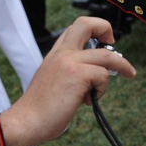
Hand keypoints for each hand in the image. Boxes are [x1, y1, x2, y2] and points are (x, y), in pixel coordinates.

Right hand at [0, 16, 135, 145]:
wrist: (27, 121)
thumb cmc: (40, 109)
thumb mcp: (53, 81)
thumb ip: (70, 72)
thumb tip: (95, 76)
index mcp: (55, 54)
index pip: (76, 28)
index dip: (94, 30)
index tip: (103, 43)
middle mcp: (62, 53)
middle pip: (87, 24)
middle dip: (106, 28)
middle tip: (113, 45)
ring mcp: (69, 62)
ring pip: (106, 56)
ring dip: (118, 69)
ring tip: (108, 86)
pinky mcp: (78, 75)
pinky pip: (103, 75)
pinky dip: (101, 90)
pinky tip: (87, 101)